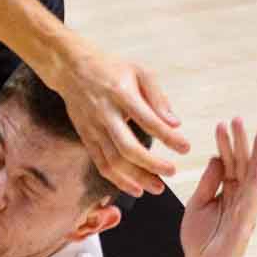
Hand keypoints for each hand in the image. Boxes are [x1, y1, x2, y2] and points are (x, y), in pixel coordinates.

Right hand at [45, 44, 191, 195]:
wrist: (72, 68)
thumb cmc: (110, 69)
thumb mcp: (139, 71)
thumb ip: (157, 97)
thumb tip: (174, 123)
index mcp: (121, 93)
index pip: (148, 120)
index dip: (168, 136)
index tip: (185, 147)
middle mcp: (105, 113)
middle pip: (127, 147)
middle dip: (151, 164)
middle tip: (172, 171)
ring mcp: (92, 127)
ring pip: (113, 160)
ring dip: (136, 177)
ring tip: (157, 186)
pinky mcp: (85, 137)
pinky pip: (100, 163)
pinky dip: (117, 179)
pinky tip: (134, 187)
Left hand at [179, 117, 256, 256]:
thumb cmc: (201, 237)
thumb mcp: (199, 203)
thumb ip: (208, 181)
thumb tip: (215, 157)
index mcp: (229, 191)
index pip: (229, 162)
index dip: (226, 144)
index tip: (222, 123)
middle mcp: (241, 198)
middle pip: (243, 165)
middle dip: (241, 142)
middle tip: (238, 119)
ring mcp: (245, 210)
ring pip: (252, 178)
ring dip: (256, 155)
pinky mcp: (245, 224)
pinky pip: (252, 199)